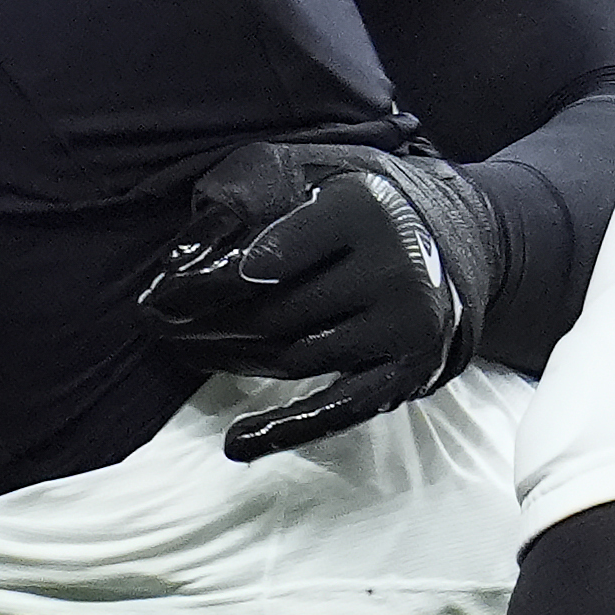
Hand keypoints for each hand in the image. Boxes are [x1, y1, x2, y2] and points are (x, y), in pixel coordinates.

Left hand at [139, 141, 504, 460]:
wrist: (456, 239)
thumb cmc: (357, 206)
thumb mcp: (307, 171)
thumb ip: (244, 197)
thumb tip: (184, 256)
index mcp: (363, 209)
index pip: (266, 260)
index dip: (203, 285)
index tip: (160, 297)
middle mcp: (395, 264)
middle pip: (276, 314)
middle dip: (205, 325)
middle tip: (158, 328)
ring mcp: (408, 324)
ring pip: (297, 358)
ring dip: (234, 361)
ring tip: (189, 351)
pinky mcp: (413, 370)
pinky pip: (340, 408)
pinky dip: (286, 429)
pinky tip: (239, 443)